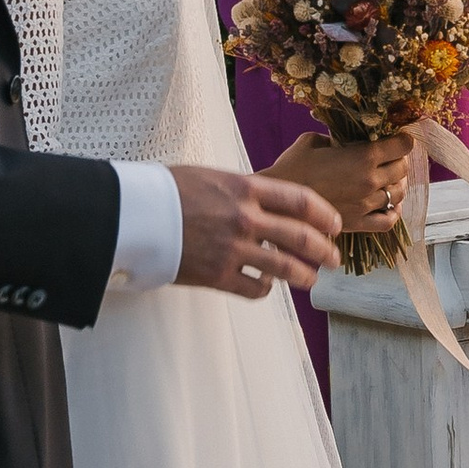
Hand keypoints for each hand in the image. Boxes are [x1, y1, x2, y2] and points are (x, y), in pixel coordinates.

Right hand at [168, 161, 339, 296]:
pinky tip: (265, 287)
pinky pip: (255, 288)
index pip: (301, 201)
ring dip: (305, 276)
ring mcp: (233, 248)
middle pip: (302, 237)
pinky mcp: (217, 274)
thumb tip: (266, 201)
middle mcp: (246, 218)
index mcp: (246, 188)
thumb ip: (243, 190)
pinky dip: (265, 290)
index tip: (334, 225)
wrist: (134, 214)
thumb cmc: (168, 191)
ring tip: (310, 280)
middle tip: (333, 259)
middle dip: (324, 251)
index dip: (324, 215)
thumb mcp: (211, 177)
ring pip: (285, 268)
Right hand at [271, 129, 411, 235]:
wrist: (276, 201)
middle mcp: (370, 181)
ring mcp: (366, 204)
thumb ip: (338, 139)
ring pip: (399, 194)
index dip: (403, 140)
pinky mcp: (358, 223)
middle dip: (399, 161)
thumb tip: (349, 139)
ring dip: (396, 185)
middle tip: (389, 158)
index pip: (403, 146)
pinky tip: (388, 205)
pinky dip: (394, 212)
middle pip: (403, 169)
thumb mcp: (315, 141)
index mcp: (363, 156)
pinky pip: (388, 221)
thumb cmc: (292, 167)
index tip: (398, 139)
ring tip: (387, 180)